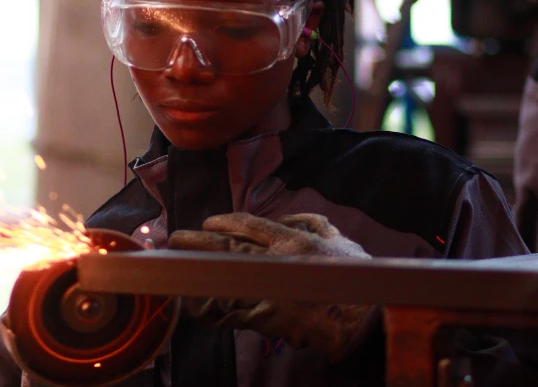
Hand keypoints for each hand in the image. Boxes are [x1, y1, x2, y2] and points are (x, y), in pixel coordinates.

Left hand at [168, 212, 380, 362]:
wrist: (362, 320)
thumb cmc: (353, 277)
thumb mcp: (337, 237)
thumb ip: (311, 221)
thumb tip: (287, 216)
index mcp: (292, 240)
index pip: (248, 224)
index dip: (223, 221)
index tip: (208, 221)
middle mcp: (275, 262)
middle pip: (226, 246)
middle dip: (198, 240)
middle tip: (175, 236)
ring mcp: (268, 290)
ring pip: (222, 277)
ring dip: (196, 270)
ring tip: (175, 264)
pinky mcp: (265, 318)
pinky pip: (230, 310)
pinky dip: (209, 304)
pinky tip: (192, 299)